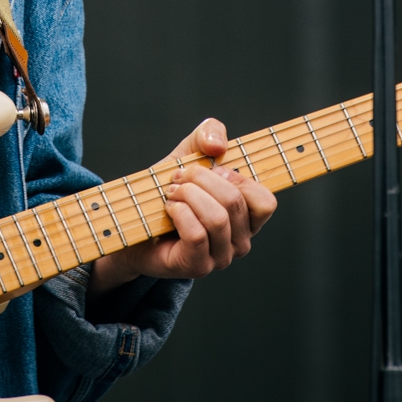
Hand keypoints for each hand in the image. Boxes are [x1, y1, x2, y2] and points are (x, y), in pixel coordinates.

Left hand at [88, 118, 275, 299]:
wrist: (136, 221)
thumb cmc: (171, 188)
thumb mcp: (191, 152)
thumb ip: (210, 134)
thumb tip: (218, 145)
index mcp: (247, 217)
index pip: (265, 202)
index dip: (239, 178)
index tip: (213, 168)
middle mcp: (240, 241)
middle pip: (235, 202)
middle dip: (201, 179)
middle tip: (179, 176)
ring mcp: (220, 257)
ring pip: (217, 219)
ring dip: (188, 195)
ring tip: (172, 191)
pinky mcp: (197, 267)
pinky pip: (197, 235)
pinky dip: (180, 213)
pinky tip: (169, 208)